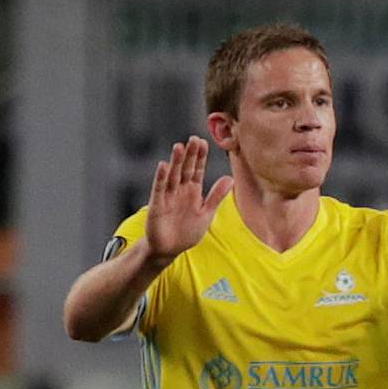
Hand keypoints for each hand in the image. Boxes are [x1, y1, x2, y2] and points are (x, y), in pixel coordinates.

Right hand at [144, 139, 233, 262]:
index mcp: (192, 191)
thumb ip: (216, 196)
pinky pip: (159, 189)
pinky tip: (163, 165)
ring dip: (176, 162)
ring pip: (173, 176)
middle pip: (185, 169)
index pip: (197, 170)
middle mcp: (180, 190)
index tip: (204, 143)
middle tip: (194, 139)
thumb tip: (230, 179)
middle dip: (190, 155)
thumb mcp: (206, 214)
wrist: (169, 250)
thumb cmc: (187, 232)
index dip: (200, 157)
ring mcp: (168, 196)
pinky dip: (161, 178)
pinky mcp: (157, 205)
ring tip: (179, 147)